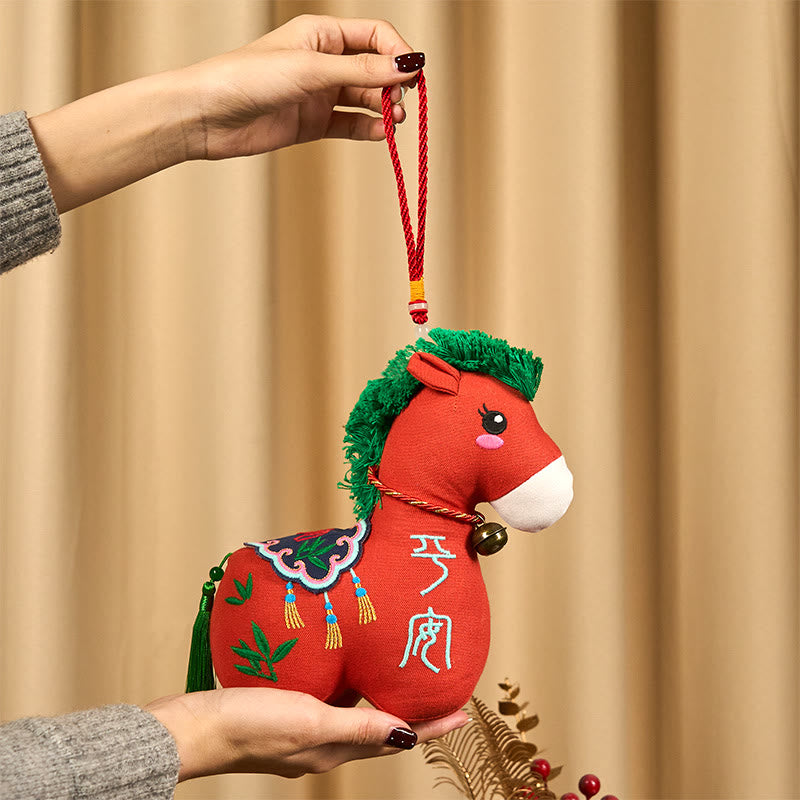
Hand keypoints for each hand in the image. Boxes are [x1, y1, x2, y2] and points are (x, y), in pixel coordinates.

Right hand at [145, 687, 468, 780]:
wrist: (195, 727)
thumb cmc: (251, 722)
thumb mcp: (309, 720)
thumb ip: (356, 725)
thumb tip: (408, 735)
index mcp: (334, 749)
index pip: (397, 737)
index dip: (432, 726)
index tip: (463, 711)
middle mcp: (324, 744)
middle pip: (381, 728)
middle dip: (411, 711)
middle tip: (436, 686)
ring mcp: (305, 731)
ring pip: (357, 716)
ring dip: (382, 699)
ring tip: (400, 672)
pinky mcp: (286, 716)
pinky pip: (331, 704)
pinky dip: (350, 690)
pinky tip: (346, 668)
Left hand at [181, 14, 422, 158]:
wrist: (208, 116)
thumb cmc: (249, 78)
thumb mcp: (310, 70)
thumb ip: (360, 72)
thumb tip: (407, 67)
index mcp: (322, 34)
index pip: (375, 36)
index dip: (398, 53)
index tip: (413, 75)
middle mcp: (324, 62)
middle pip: (374, 70)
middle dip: (392, 85)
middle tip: (400, 105)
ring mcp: (319, 94)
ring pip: (365, 99)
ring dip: (383, 109)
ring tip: (393, 122)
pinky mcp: (313, 123)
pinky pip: (350, 125)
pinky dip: (368, 130)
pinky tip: (380, 135)